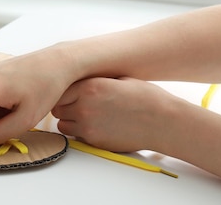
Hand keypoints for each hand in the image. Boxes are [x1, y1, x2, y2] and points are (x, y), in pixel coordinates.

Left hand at [52, 77, 174, 151]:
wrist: (162, 121)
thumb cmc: (144, 97)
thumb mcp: (116, 79)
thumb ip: (93, 81)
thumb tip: (77, 79)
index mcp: (89, 87)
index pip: (59, 89)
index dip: (62, 91)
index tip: (68, 91)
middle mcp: (84, 107)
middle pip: (57, 108)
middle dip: (63, 106)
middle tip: (75, 104)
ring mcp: (88, 126)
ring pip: (62, 124)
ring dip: (69, 120)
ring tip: (84, 116)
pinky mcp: (94, 141)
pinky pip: (76, 137)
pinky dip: (80, 133)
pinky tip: (95, 126)